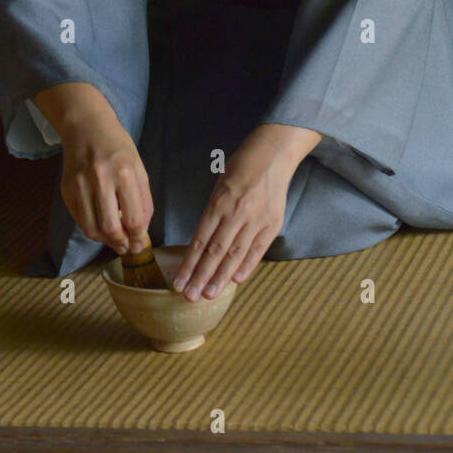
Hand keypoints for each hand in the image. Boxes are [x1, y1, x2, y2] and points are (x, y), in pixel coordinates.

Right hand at [59, 113, 152, 254]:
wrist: (86, 127)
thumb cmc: (118, 147)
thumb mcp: (138, 168)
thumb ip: (142, 200)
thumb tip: (141, 232)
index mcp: (125, 173)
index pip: (134, 219)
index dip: (138, 238)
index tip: (140, 244)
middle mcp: (101, 179)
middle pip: (111, 228)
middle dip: (122, 244)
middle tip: (127, 248)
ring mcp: (80, 185)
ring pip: (91, 229)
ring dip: (105, 241)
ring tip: (115, 242)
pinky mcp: (66, 190)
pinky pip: (79, 220)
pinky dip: (91, 229)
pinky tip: (100, 229)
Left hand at [172, 123, 321, 301]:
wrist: (273, 156)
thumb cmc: (241, 169)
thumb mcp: (219, 187)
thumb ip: (212, 215)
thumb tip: (203, 247)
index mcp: (219, 203)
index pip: (200, 241)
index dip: (189, 265)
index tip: (179, 282)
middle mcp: (237, 213)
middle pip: (215, 252)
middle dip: (201, 277)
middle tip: (189, 296)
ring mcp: (256, 219)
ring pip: (235, 254)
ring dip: (221, 277)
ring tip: (209, 294)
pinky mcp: (272, 223)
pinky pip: (257, 249)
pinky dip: (246, 266)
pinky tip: (235, 281)